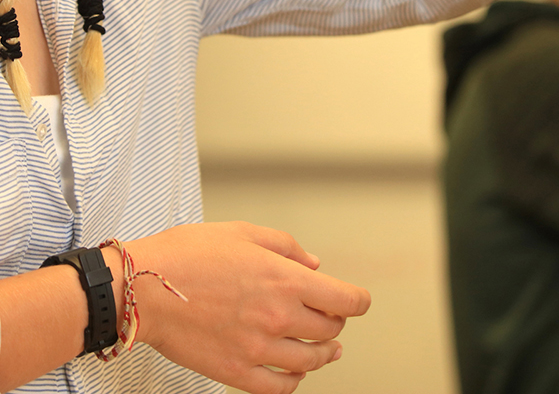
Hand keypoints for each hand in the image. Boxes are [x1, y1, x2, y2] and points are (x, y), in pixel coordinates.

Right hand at [126, 221, 370, 393]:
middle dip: (336, 322)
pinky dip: (293, 382)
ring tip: (326, 350)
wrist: (144, 289)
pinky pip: (278, 388)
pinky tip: (294, 374)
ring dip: (324, 355)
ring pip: (310, 362)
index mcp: (285, 280)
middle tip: (331, 317)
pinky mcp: (235, 373)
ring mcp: (258, 348)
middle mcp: (278, 316)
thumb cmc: (191, 255)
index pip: (345, 300)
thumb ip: (288, 248)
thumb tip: (315, 265)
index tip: (360, 302)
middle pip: (330, 330)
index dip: (359, 302)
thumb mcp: (247, 233)